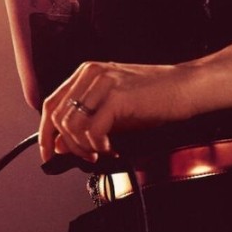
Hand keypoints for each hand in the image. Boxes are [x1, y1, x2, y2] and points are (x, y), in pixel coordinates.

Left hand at [38, 61, 197, 163]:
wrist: (187, 88)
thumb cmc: (154, 99)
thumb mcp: (113, 112)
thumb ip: (85, 125)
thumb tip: (59, 147)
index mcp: (86, 72)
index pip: (51, 103)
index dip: (45, 132)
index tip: (48, 154)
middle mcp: (90, 73)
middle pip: (57, 116)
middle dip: (67, 145)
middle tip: (86, 158)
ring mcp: (102, 82)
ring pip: (71, 124)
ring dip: (83, 147)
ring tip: (102, 153)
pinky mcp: (117, 96)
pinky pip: (92, 129)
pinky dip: (99, 146)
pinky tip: (112, 149)